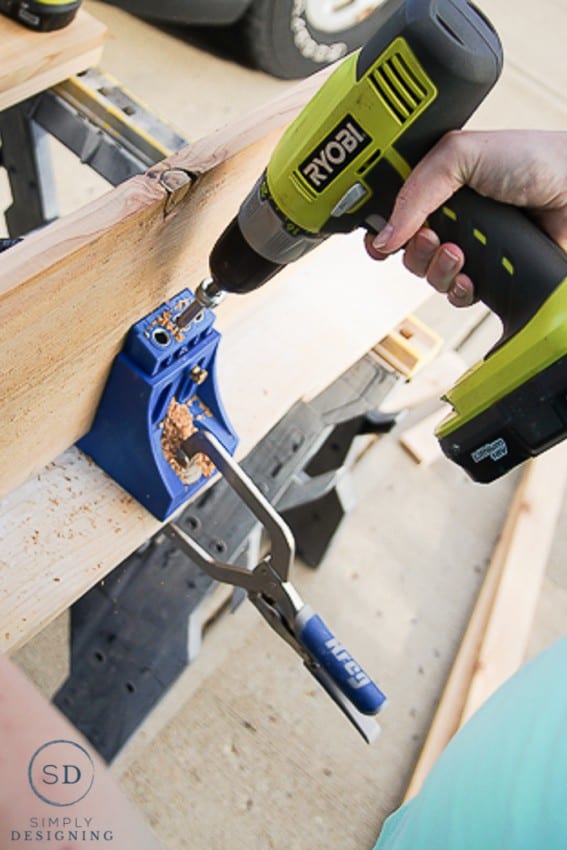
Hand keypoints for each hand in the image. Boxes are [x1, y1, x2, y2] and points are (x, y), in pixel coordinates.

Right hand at [365, 130, 566, 305]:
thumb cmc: (534, 160)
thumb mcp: (461, 155)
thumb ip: (416, 190)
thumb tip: (385, 234)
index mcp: (437, 184)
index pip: (393, 212)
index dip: (381, 229)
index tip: (380, 239)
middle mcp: (451, 216)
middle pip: (406, 250)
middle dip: (414, 250)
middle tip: (433, 237)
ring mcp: (470, 246)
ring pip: (428, 275)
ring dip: (437, 269)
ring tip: (458, 253)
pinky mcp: (490, 274)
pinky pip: (456, 295)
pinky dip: (459, 290)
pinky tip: (471, 277)